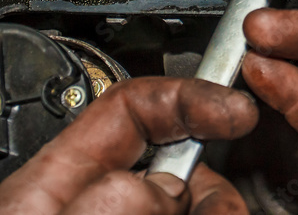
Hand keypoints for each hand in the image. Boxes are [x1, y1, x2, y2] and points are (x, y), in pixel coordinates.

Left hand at [0, 77, 257, 214]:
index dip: (193, 94)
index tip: (238, 107)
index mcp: (58, 180)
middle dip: (216, 178)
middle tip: (225, 207)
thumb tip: (168, 182)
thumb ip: (105, 197)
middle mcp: (97, 205)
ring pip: (194, 203)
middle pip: (180, 165)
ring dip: (219, 206)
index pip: (136, 105)